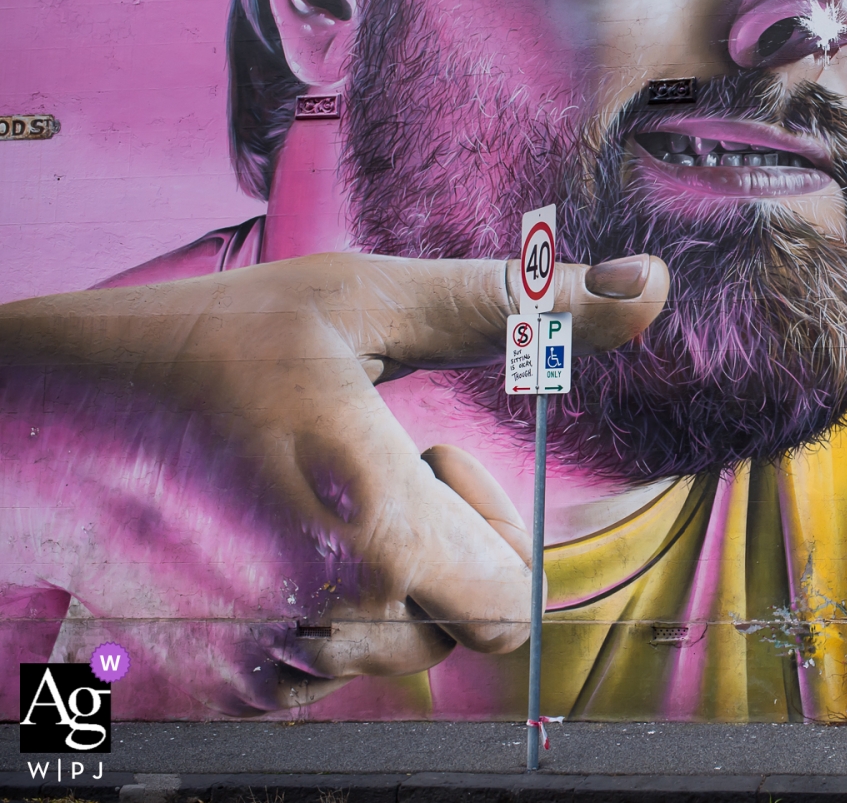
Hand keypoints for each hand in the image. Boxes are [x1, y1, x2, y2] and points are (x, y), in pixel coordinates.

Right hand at [0, 252, 667, 714]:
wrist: (32, 410)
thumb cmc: (207, 341)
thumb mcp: (366, 299)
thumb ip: (520, 307)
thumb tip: (654, 290)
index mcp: (376, 534)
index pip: (510, 610)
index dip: (492, 531)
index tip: (431, 455)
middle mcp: (324, 624)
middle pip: (455, 632)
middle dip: (438, 548)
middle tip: (359, 464)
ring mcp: (262, 667)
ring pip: (387, 657)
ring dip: (376, 581)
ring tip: (303, 495)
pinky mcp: (213, 687)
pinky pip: (315, 673)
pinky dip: (314, 613)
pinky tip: (259, 538)